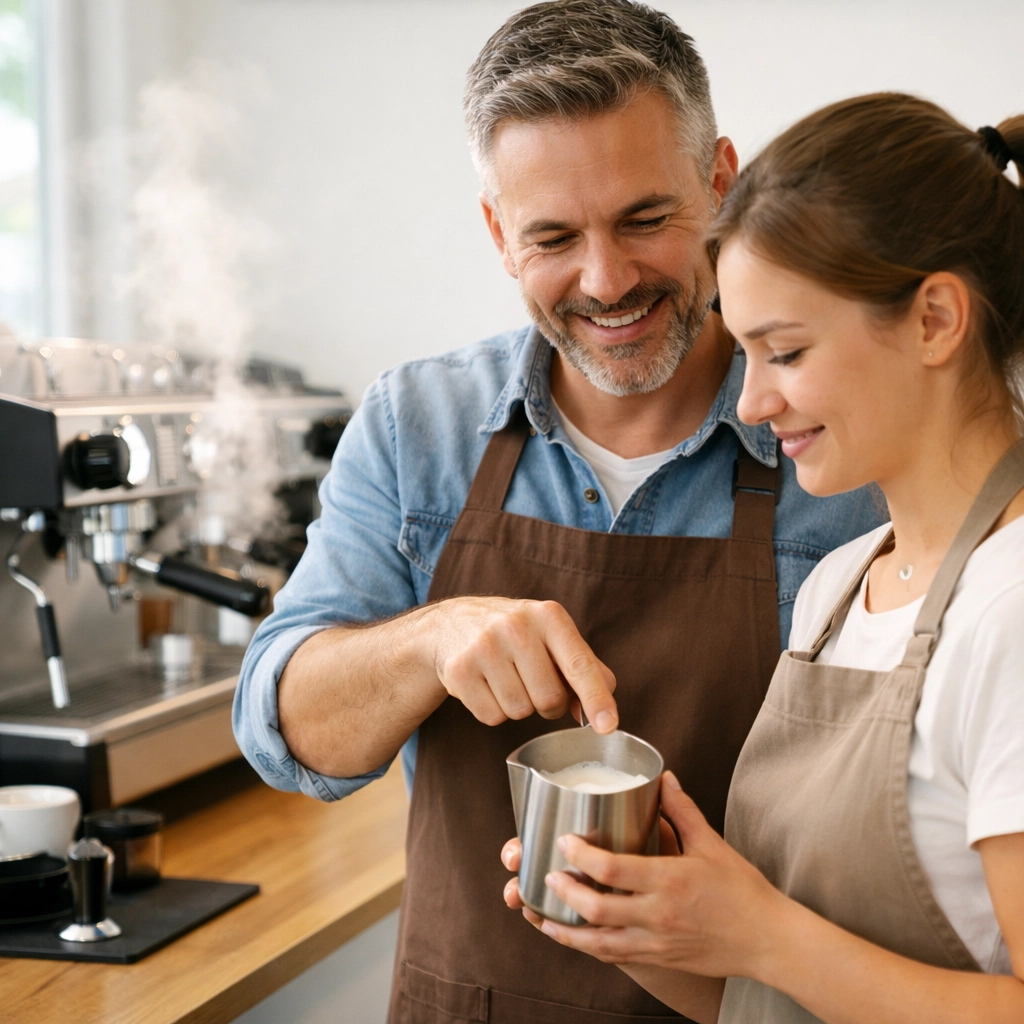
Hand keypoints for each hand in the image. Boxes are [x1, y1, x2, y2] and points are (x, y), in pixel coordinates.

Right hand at [427, 596, 617, 732]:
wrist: (451, 623)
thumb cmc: (514, 633)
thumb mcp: (551, 635)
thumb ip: (585, 669)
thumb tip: (600, 714)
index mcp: (548, 616)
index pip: (579, 665)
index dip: (596, 698)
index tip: (608, 726)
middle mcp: (516, 627)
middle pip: (550, 699)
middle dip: (548, 703)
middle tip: (532, 681)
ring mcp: (484, 647)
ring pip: (520, 712)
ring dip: (519, 706)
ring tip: (505, 678)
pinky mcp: (459, 670)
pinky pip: (491, 717)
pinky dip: (493, 710)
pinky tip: (485, 684)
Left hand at [512, 772, 786, 978]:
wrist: (767, 940)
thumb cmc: (742, 890)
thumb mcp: (712, 844)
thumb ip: (682, 810)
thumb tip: (664, 778)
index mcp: (670, 879)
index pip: (613, 870)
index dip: (582, 856)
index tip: (564, 842)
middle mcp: (659, 914)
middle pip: (597, 909)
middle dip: (564, 892)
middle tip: (547, 874)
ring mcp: (657, 942)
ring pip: (598, 942)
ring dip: (565, 929)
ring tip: (541, 913)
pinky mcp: (658, 959)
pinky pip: (614, 957)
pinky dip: (587, 947)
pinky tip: (571, 937)